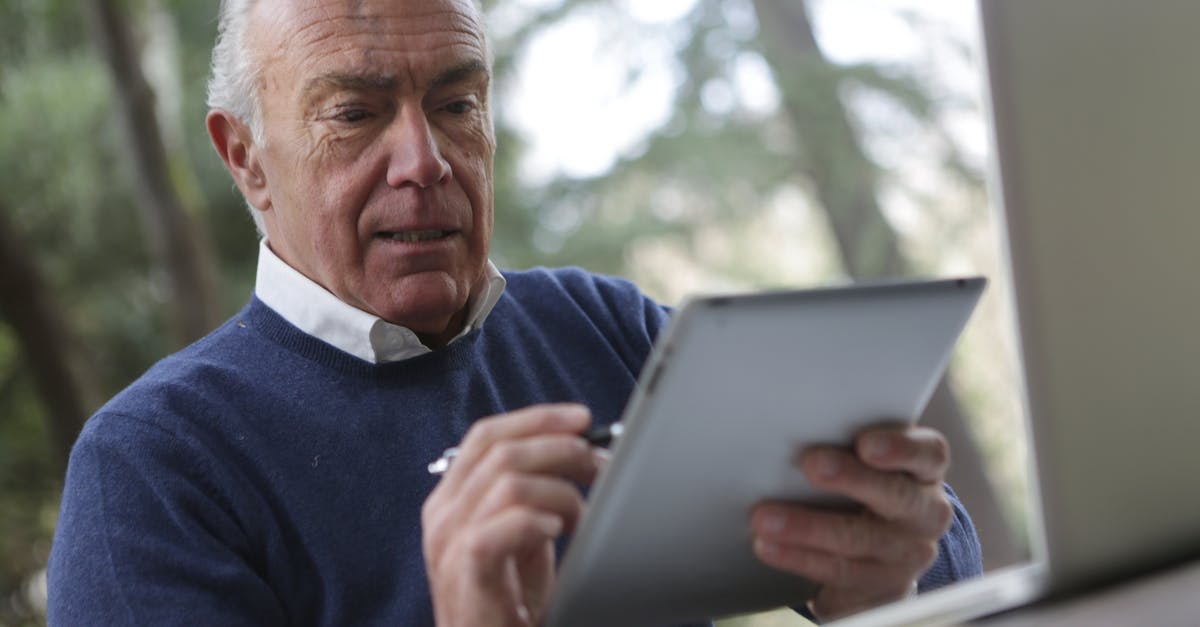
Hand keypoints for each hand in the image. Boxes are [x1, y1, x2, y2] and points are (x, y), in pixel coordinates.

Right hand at [421, 404, 602, 626]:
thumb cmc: (505, 604)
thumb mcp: (522, 539)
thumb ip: (534, 498)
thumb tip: (579, 456)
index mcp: (453, 499)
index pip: (487, 436)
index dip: (537, 419)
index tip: (580, 419)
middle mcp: (444, 515)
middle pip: (501, 450)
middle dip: (560, 449)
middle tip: (598, 466)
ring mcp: (449, 544)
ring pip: (507, 482)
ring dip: (559, 491)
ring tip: (581, 516)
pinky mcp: (463, 573)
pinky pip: (496, 530)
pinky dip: (534, 522)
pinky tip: (557, 530)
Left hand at [750, 425, 953, 620]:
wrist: (883, 550)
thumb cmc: (863, 485)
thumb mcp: (865, 460)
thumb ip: (844, 441)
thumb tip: (789, 426)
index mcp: (925, 472)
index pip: (928, 454)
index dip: (901, 449)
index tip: (866, 444)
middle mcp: (926, 515)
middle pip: (896, 496)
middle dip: (851, 480)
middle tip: (810, 465)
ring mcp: (907, 557)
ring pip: (861, 542)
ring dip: (809, 529)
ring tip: (765, 519)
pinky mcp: (883, 590)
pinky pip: (841, 579)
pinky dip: (801, 561)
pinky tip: (771, 549)